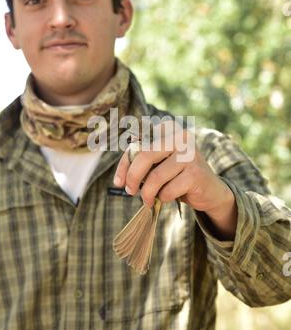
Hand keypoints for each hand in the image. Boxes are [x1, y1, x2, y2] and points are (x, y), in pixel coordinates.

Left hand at [114, 121, 236, 239]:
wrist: (210, 190)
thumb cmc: (179, 176)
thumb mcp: (160, 163)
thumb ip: (142, 163)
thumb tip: (120, 179)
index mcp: (169, 130)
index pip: (138, 144)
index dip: (125, 164)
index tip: (118, 181)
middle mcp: (180, 137)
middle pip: (144, 156)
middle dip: (133, 177)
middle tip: (130, 191)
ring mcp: (190, 155)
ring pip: (155, 177)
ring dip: (148, 193)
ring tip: (148, 199)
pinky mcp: (196, 174)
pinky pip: (168, 190)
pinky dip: (163, 198)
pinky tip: (168, 197)